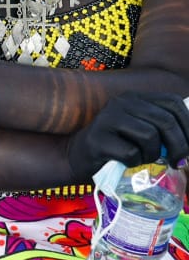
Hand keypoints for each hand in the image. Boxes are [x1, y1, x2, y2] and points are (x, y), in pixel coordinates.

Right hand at [66, 92, 188, 179]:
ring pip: (150, 137)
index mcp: (135, 97)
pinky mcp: (98, 139)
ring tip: (144, 159)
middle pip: (165, 121)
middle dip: (179, 146)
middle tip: (178, 161)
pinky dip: (135, 162)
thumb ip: (163, 125)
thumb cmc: (118, 145)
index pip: (173, 103)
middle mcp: (121, 102)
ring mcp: (107, 119)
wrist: (80, 156)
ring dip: (153, 155)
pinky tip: (126, 162)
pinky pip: (132, 153)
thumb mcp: (141, 129)